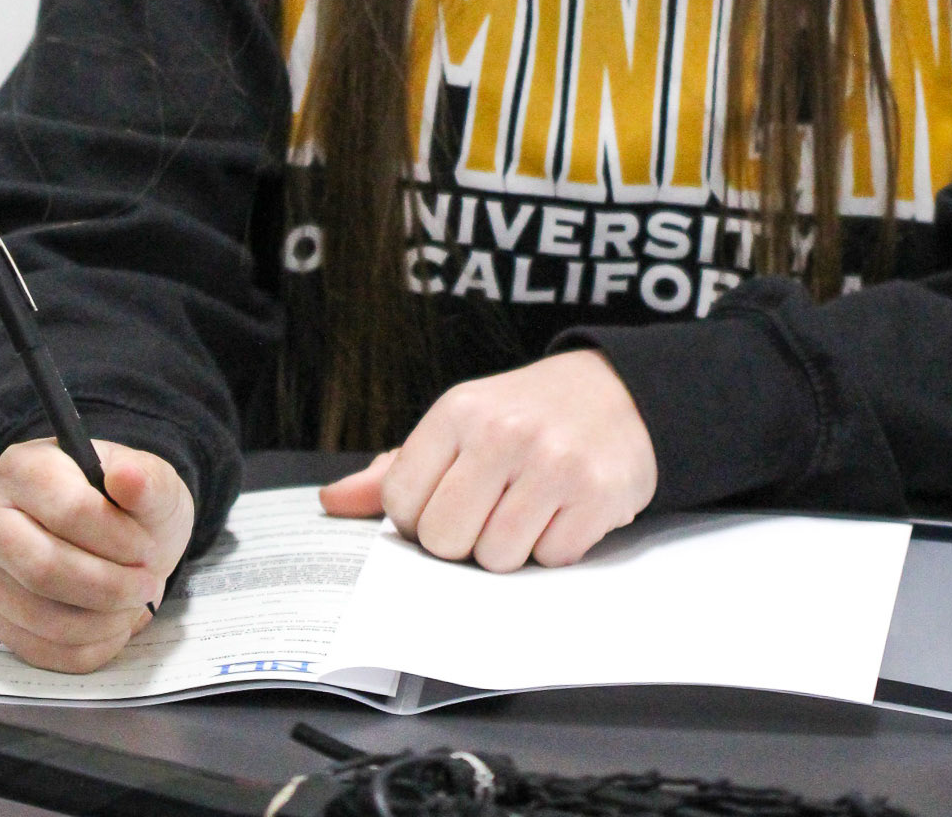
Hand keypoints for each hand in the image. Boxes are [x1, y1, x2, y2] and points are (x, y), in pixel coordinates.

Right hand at [0, 438, 193, 672]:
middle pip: (42, 568)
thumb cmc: (131, 505)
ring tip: (134, 603)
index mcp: (23, 466)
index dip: (115, 538)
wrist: (121, 540)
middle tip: (146, 586)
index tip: (146, 548)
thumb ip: (147, 480)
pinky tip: (113, 625)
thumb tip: (127, 476)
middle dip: (107, 586)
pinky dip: (87, 646)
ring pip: (39, 616)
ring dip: (101, 620)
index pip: (67, 510)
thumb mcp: (154, 484)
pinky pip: (38, 650)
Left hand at [319, 350, 656, 571]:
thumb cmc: (526, 415)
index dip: (419, 519)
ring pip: (496, 560)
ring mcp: (553, 463)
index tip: (447, 501)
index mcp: (458, 412)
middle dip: (463, 541)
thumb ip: (397, 468)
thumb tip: (331, 501)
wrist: (620, 391)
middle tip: (489, 511)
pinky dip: (555, 547)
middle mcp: (503, 433)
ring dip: (511, 549)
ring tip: (529, 508)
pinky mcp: (597, 494)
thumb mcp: (460, 424)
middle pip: (444, 541)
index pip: (401, 503)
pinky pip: (551, 560)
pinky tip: (564, 510)